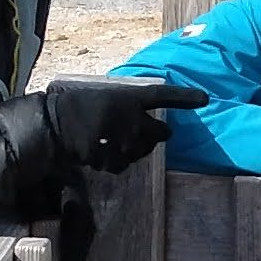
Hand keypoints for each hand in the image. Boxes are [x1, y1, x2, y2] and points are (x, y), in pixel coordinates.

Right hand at [39, 76, 203, 170]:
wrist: (55, 123)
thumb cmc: (80, 105)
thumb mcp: (108, 98)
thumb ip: (132, 109)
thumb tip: (151, 126)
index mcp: (130, 98)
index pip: (163, 96)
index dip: (185, 97)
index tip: (205, 98)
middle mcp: (132, 119)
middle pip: (160, 135)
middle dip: (151, 135)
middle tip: (132, 130)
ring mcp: (124, 141)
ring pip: (141, 152)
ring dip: (132, 149)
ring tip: (110, 138)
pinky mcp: (113, 158)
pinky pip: (123, 164)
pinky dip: (115, 160)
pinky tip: (100, 149)